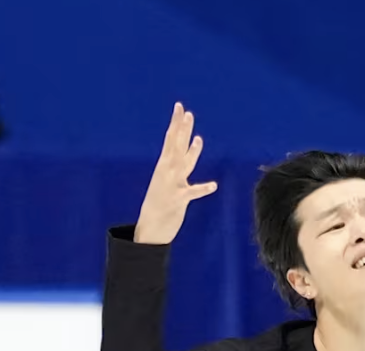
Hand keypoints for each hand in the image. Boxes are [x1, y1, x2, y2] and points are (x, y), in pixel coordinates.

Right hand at [134, 103, 218, 245]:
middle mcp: (167, 172)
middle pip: (176, 146)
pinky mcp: (179, 200)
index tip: (180, 107)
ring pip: (183, 164)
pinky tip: (213, 185)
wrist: (150, 228)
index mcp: (164, 166)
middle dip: (182, 130)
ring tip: (199, 139)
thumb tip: (186, 154)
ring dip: (191, 152)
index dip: (176, 123)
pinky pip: (193, 193)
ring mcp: (172, 185)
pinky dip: (202, 188)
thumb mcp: (167, 181)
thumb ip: (179, 167)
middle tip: (188, 113)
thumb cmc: (160, 204)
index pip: (171, 140)